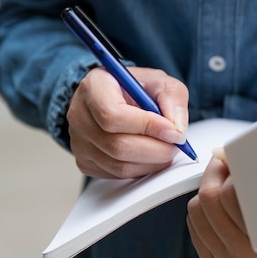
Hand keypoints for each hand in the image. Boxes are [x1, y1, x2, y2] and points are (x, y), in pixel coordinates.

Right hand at [67, 66, 188, 178]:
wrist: (115, 98)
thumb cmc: (135, 88)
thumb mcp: (160, 82)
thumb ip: (173, 99)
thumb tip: (177, 129)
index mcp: (94, 87)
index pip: (113, 115)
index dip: (147, 127)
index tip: (173, 131)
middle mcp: (79, 115)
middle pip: (117, 145)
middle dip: (155, 149)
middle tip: (175, 144)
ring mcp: (79, 142)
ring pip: (119, 166)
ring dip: (151, 162)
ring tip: (166, 149)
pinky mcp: (85, 162)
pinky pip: (117, 175)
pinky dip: (141, 169)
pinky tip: (150, 156)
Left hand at [186, 155, 256, 257]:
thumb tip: (222, 154)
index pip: (231, 194)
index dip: (230, 169)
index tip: (236, 159)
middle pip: (209, 200)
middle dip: (215, 174)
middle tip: (227, 165)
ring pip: (196, 212)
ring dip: (208, 192)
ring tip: (227, 186)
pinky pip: (193, 227)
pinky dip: (202, 210)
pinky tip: (221, 207)